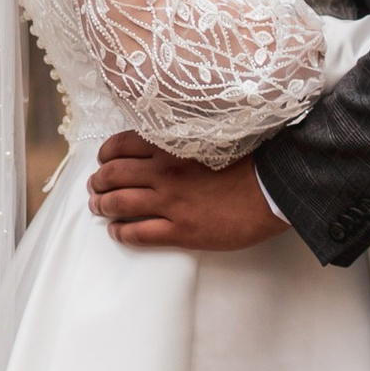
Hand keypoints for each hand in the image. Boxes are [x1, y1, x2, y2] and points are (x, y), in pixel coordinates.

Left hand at [87, 137, 281, 250]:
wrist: (274, 187)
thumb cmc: (251, 159)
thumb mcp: (212, 137)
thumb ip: (183, 138)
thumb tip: (166, 140)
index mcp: (170, 146)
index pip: (121, 145)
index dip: (106, 154)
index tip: (104, 159)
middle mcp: (163, 172)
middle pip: (113, 175)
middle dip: (98, 182)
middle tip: (95, 187)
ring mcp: (170, 203)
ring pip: (119, 204)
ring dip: (102, 206)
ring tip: (98, 208)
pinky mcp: (181, 230)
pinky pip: (138, 233)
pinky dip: (121, 232)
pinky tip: (117, 232)